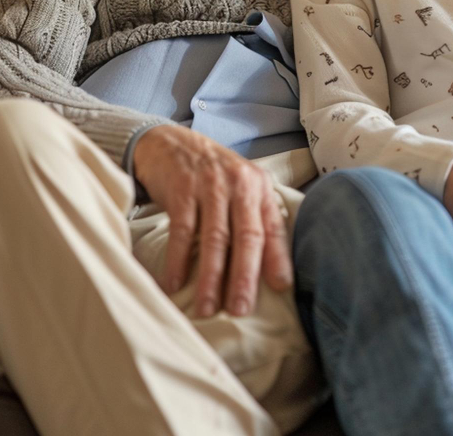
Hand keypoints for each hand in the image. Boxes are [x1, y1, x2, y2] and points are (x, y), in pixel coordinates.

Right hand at [133, 124, 291, 317]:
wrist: (170, 142)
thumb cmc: (210, 174)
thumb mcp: (240, 187)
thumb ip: (254, 217)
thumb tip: (271, 267)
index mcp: (259, 186)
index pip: (273, 227)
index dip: (278, 258)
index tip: (282, 287)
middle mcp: (238, 185)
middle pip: (246, 236)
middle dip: (244, 276)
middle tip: (240, 309)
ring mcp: (210, 186)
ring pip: (215, 238)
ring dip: (210, 277)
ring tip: (207, 308)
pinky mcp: (181, 190)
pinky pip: (181, 230)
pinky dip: (177, 260)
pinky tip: (173, 284)